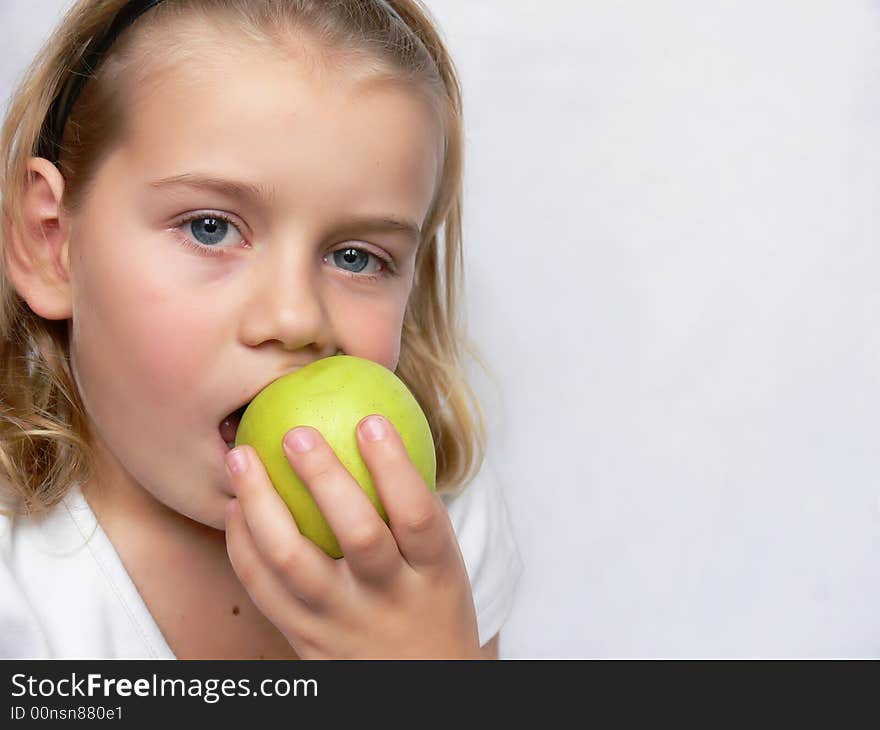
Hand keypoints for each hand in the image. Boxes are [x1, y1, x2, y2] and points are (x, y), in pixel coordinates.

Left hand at [223, 414, 481, 658]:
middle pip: (359, 536)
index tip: (370, 420)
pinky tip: (233, 509)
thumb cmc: (429, 605)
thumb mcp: (442, 564)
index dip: (395, 467)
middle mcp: (390, 599)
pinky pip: (265, 592)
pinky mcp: (304, 640)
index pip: (418, 515)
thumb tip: (377, 426)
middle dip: (325, 479)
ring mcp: (343, 623)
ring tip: (242, 458)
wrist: (418, 690)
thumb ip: (412, 509)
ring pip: (295, 563)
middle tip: (296, 431)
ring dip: (263, 506)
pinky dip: (242, 547)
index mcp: (435, 574)